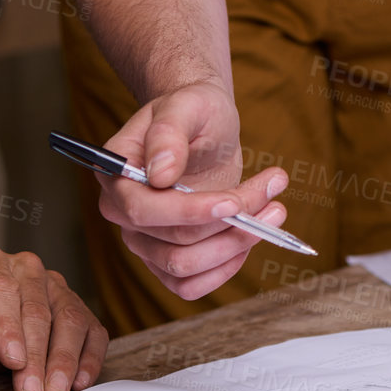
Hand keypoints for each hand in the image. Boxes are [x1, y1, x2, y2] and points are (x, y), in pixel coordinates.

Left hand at [0, 244, 108, 390]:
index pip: (0, 286)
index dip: (7, 324)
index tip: (12, 361)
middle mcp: (23, 267)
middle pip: (37, 306)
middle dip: (36, 353)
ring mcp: (53, 285)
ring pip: (70, 315)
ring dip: (64, 358)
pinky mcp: (74, 307)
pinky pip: (91, 329)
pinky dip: (89, 357)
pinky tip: (78, 382)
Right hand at [97, 82, 288, 299]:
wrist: (204, 126)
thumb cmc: (193, 110)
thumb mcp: (186, 104)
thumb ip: (169, 132)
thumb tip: (160, 174)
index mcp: (116, 172)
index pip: (141, 209)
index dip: (188, 212)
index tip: (234, 202)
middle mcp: (122, 211)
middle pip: (171, 243)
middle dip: (228, 226)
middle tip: (273, 196)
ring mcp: (142, 239)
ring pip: (184, 267)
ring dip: (236, 246)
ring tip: (274, 210)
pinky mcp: (165, 258)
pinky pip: (189, 286)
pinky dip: (226, 268)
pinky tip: (252, 236)